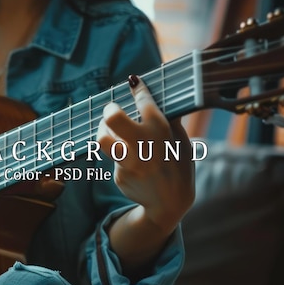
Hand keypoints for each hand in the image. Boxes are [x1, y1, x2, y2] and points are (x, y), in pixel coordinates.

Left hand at [97, 75, 194, 233]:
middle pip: (112, 119)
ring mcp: (130, 163)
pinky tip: (132, 163)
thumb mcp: (181, 140)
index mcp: (162, 132)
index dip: (138, 89)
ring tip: (111, 132)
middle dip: (110, 110)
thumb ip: (169, 118)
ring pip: (102, 139)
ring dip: (104, 132)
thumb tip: (156, 94)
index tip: (133, 82)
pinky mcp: (119, 175)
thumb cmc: (176, 164)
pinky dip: (118, 155)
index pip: (144, 101)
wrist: (169, 202)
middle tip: (111, 111)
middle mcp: (144, 146)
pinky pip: (112, 158)